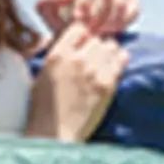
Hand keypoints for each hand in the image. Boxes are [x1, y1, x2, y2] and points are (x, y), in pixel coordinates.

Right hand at [31, 28, 125, 143]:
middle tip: (94, 59)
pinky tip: (114, 68)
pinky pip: (121, 60)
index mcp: (57, 54)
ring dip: (108, 53)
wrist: (55, 134)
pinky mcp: (107, 84)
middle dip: (96, 47)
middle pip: (97, 39)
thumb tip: (74, 43)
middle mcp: (76, 59)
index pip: (79, 28)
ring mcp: (93, 71)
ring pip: (111, 46)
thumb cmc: (44, 108)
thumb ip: (59, 55)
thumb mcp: (43, 73)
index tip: (83, 45)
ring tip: (104, 64)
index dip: (83, 36)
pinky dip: (119, 61)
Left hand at [36, 0, 140, 40]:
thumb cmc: (61, 17)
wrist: (78, 27)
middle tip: (89, 32)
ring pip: (121, 3)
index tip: (78, 23)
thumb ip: (48, 1)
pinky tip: (110, 32)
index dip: (85, 5)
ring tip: (97, 34)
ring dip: (109, 22)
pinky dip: (122, 23)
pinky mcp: (134, 0)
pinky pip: (133, 10)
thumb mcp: (46, 10)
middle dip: (98, 16)